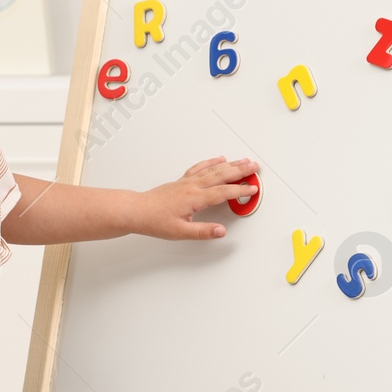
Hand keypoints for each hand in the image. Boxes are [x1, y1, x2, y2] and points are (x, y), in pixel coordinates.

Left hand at [131, 155, 257, 239]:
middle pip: (221, 175)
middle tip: (255, 167)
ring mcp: (187, 181)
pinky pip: (200, 167)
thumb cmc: (155, 220)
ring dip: (230, 164)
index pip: (223, 192)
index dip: (240, 190)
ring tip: (243, 160)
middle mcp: (192, 186)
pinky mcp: (182, 181)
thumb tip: (221, 231)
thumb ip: (203, 232)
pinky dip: (211, 162)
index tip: (253, 189)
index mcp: (194, 198)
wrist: (137, 210)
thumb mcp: (180, 232)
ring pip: (213, 169)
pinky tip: (219, 159)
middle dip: (240, 170)